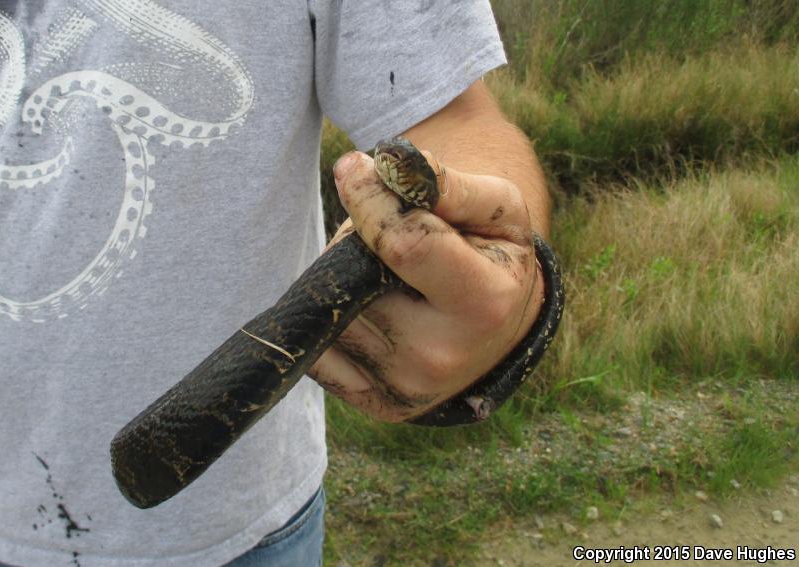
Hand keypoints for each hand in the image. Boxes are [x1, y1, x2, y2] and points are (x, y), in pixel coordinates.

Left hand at [309, 148, 544, 421]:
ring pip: (335, 311)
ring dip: (346, 281)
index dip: (372, 199)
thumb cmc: (492, 255)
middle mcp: (442, 357)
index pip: (406, 244)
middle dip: (361, 243)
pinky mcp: (376, 404)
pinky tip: (374, 312)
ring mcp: (405, 389)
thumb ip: (449, 183)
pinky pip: (320, 349)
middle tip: (390, 239)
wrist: (496, 331)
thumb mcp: (497, 209)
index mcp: (484, 303)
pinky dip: (335, 319)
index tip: (353, 167)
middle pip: (360, 278)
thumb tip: (381, 164)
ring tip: (389, 280)